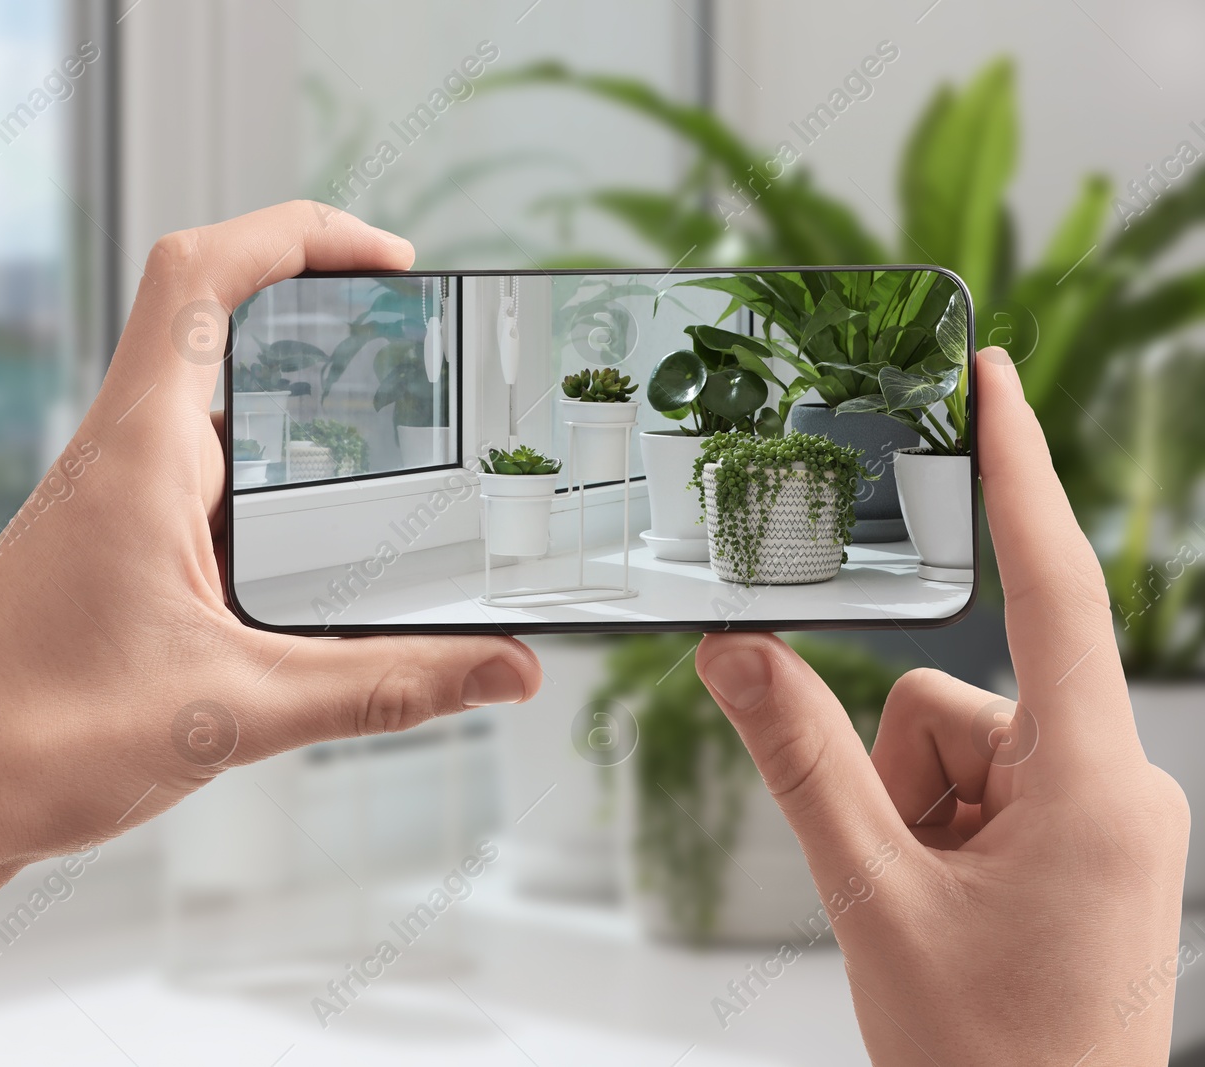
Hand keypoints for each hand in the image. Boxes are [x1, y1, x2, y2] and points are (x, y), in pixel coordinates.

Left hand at [0, 202, 539, 1066]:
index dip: (304, 236)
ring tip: (390, 447)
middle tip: (417, 354)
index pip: (206, 274)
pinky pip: (196, 479)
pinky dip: (264, 485)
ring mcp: (107, 501)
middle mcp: (118, 458)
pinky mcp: (105, 550)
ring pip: (210, 408)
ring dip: (292, 409)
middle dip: (321, 320)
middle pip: (216, 322)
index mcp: (140, 455)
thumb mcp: (240, 709)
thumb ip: (388, 687)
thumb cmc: (35, 742)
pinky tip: (313, 549)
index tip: (394, 264)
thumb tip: (509, 673)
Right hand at [695, 348, 1188, 1065]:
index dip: (1023, 469)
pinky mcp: (1080, 842)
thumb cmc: (989, 1057)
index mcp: (1092, 781)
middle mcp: (1113, 781)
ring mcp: (1098, 815)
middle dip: (897, 777)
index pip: (1054, 587)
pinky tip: (942, 913)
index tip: (997, 376)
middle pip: (951, 702)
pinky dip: (930, 835)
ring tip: (925, 914)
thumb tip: (732, 651)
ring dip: (908, 817)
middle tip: (901, 881)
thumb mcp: (872, 897)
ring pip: (950, 748)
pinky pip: (973, 788)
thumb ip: (796, 760)